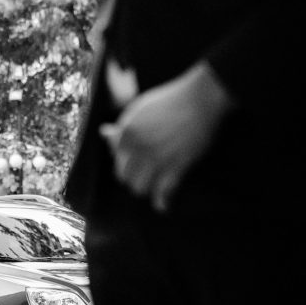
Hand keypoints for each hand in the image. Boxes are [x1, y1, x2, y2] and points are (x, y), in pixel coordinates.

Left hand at [100, 60, 232, 212]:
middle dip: (134, 179)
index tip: (138, 165)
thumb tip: (104, 134)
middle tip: (147, 178)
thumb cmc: (172, 101)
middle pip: (125, 177)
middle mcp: (137, 147)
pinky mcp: (176, 166)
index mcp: (126, 132)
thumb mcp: (140, 110)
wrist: (201, 98)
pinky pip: (162, 192)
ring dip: (147, 190)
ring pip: (140, 188)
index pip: (116, 159)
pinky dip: (162, 202)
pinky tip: (163, 206)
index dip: (126, 163)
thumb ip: (123, 127)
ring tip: (155, 189)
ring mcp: (156, 158)